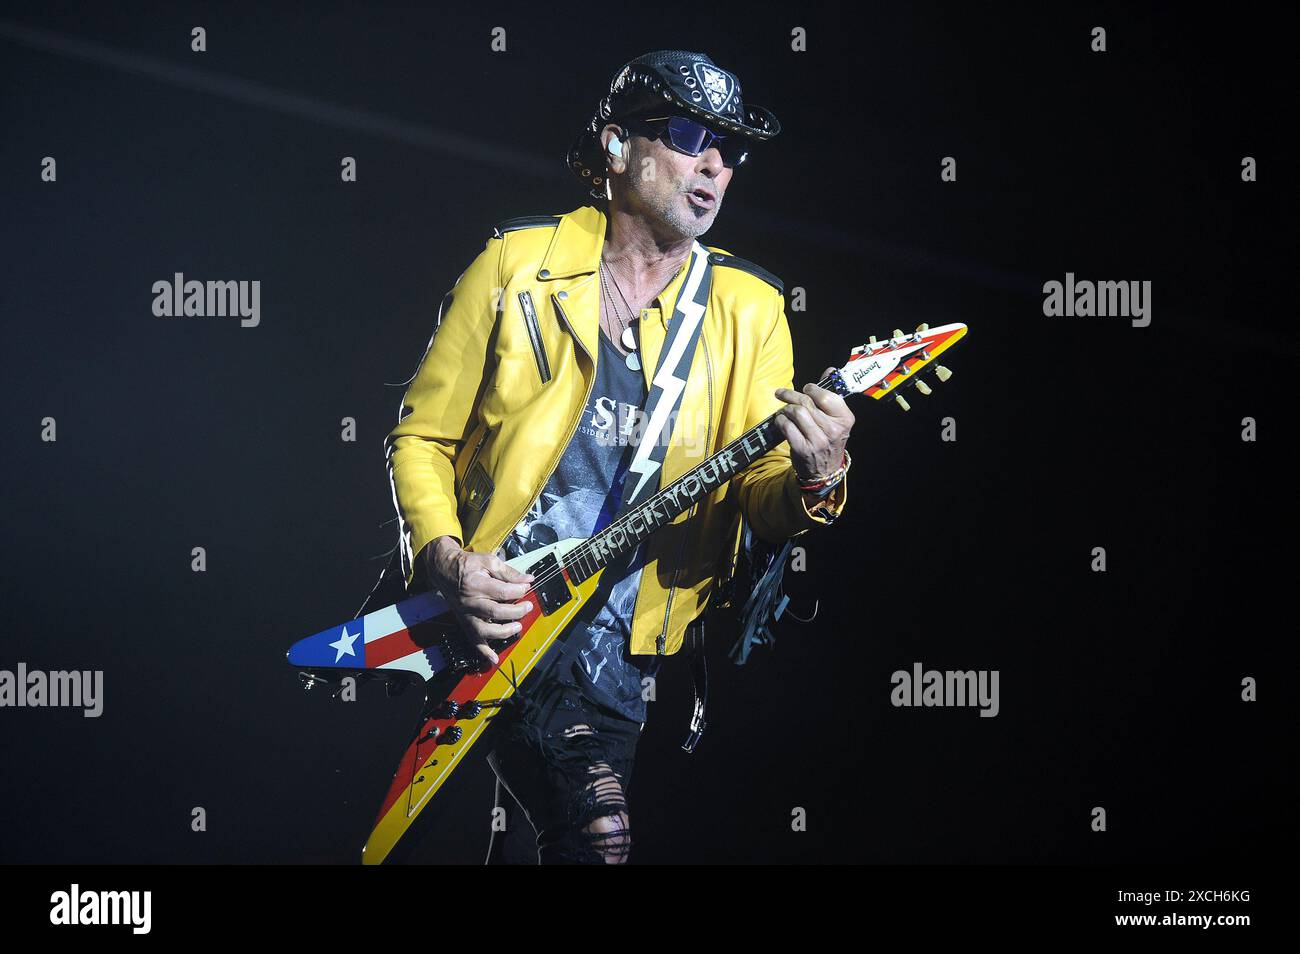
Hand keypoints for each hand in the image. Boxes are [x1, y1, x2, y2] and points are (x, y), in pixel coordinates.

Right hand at [425, 535, 534, 665]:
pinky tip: (494, 658)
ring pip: (484, 630)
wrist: (444, 570)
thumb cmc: (467, 565)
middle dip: (516, 611)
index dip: (518, 591)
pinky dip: (484, 651)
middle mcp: (469, 602)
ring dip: (504, 631)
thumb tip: (528, 580)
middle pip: (495, 612)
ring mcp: (466, 614)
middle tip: (528, 607)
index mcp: (475, 583)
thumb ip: (508, 572)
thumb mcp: (487, 560)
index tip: (526, 588)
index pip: (502, 591)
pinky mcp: (464, 622)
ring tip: (518, 626)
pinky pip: (473, 640)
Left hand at [773, 368, 853, 482]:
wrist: (825, 470)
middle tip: (781, 393)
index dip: (812, 389)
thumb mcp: (836, 419)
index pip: (826, 395)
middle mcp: (833, 430)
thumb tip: (830, 370)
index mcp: (845, 419)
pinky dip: (780, 421)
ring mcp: (818, 441)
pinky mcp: (803, 449)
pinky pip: (786, 427)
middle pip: (807, 402)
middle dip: (791, 395)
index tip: (806, 388)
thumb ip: (832, 394)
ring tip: (784, 411)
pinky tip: (780, 421)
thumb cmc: (829, 440)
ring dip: (785, 409)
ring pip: (796, 413)